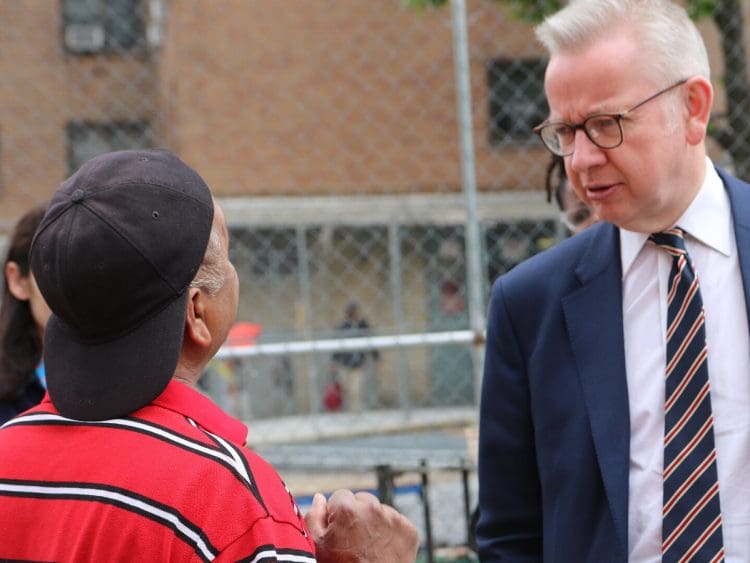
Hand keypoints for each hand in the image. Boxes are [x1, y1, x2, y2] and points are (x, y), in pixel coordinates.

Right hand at [304, 489, 418, 562]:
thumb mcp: (317, 546)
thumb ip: (314, 517)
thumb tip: (320, 498)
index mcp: (348, 509)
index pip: (340, 496)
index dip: (337, 514)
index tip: (338, 531)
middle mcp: (373, 509)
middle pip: (361, 500)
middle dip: (356, 515)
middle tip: (353, 541)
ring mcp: (394, 519)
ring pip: (379, 511)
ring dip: (373, 523)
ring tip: (368, 547)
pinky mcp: (409, 531)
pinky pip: (396, 522)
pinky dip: (390, 533)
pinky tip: (382, 550)